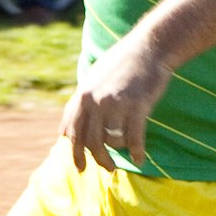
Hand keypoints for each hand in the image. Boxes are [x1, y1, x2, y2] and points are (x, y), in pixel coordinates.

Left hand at [62, 33, 171, 172]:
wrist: (149, 47)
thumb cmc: (123, 64)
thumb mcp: (94, 79)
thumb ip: (82, 102)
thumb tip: (67, 129)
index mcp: (82, 95)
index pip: (72, 131)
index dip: (75, 153)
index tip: (81, 168)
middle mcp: (95, 101)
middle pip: (91, 142)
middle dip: (99, 159)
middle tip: (109, 168)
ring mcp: (115, 103)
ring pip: (112, 141)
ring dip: (119, 151)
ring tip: (127, 154)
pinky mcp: (137, 106)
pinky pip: (134, 138)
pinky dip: (137, 152)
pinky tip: (140, 159)